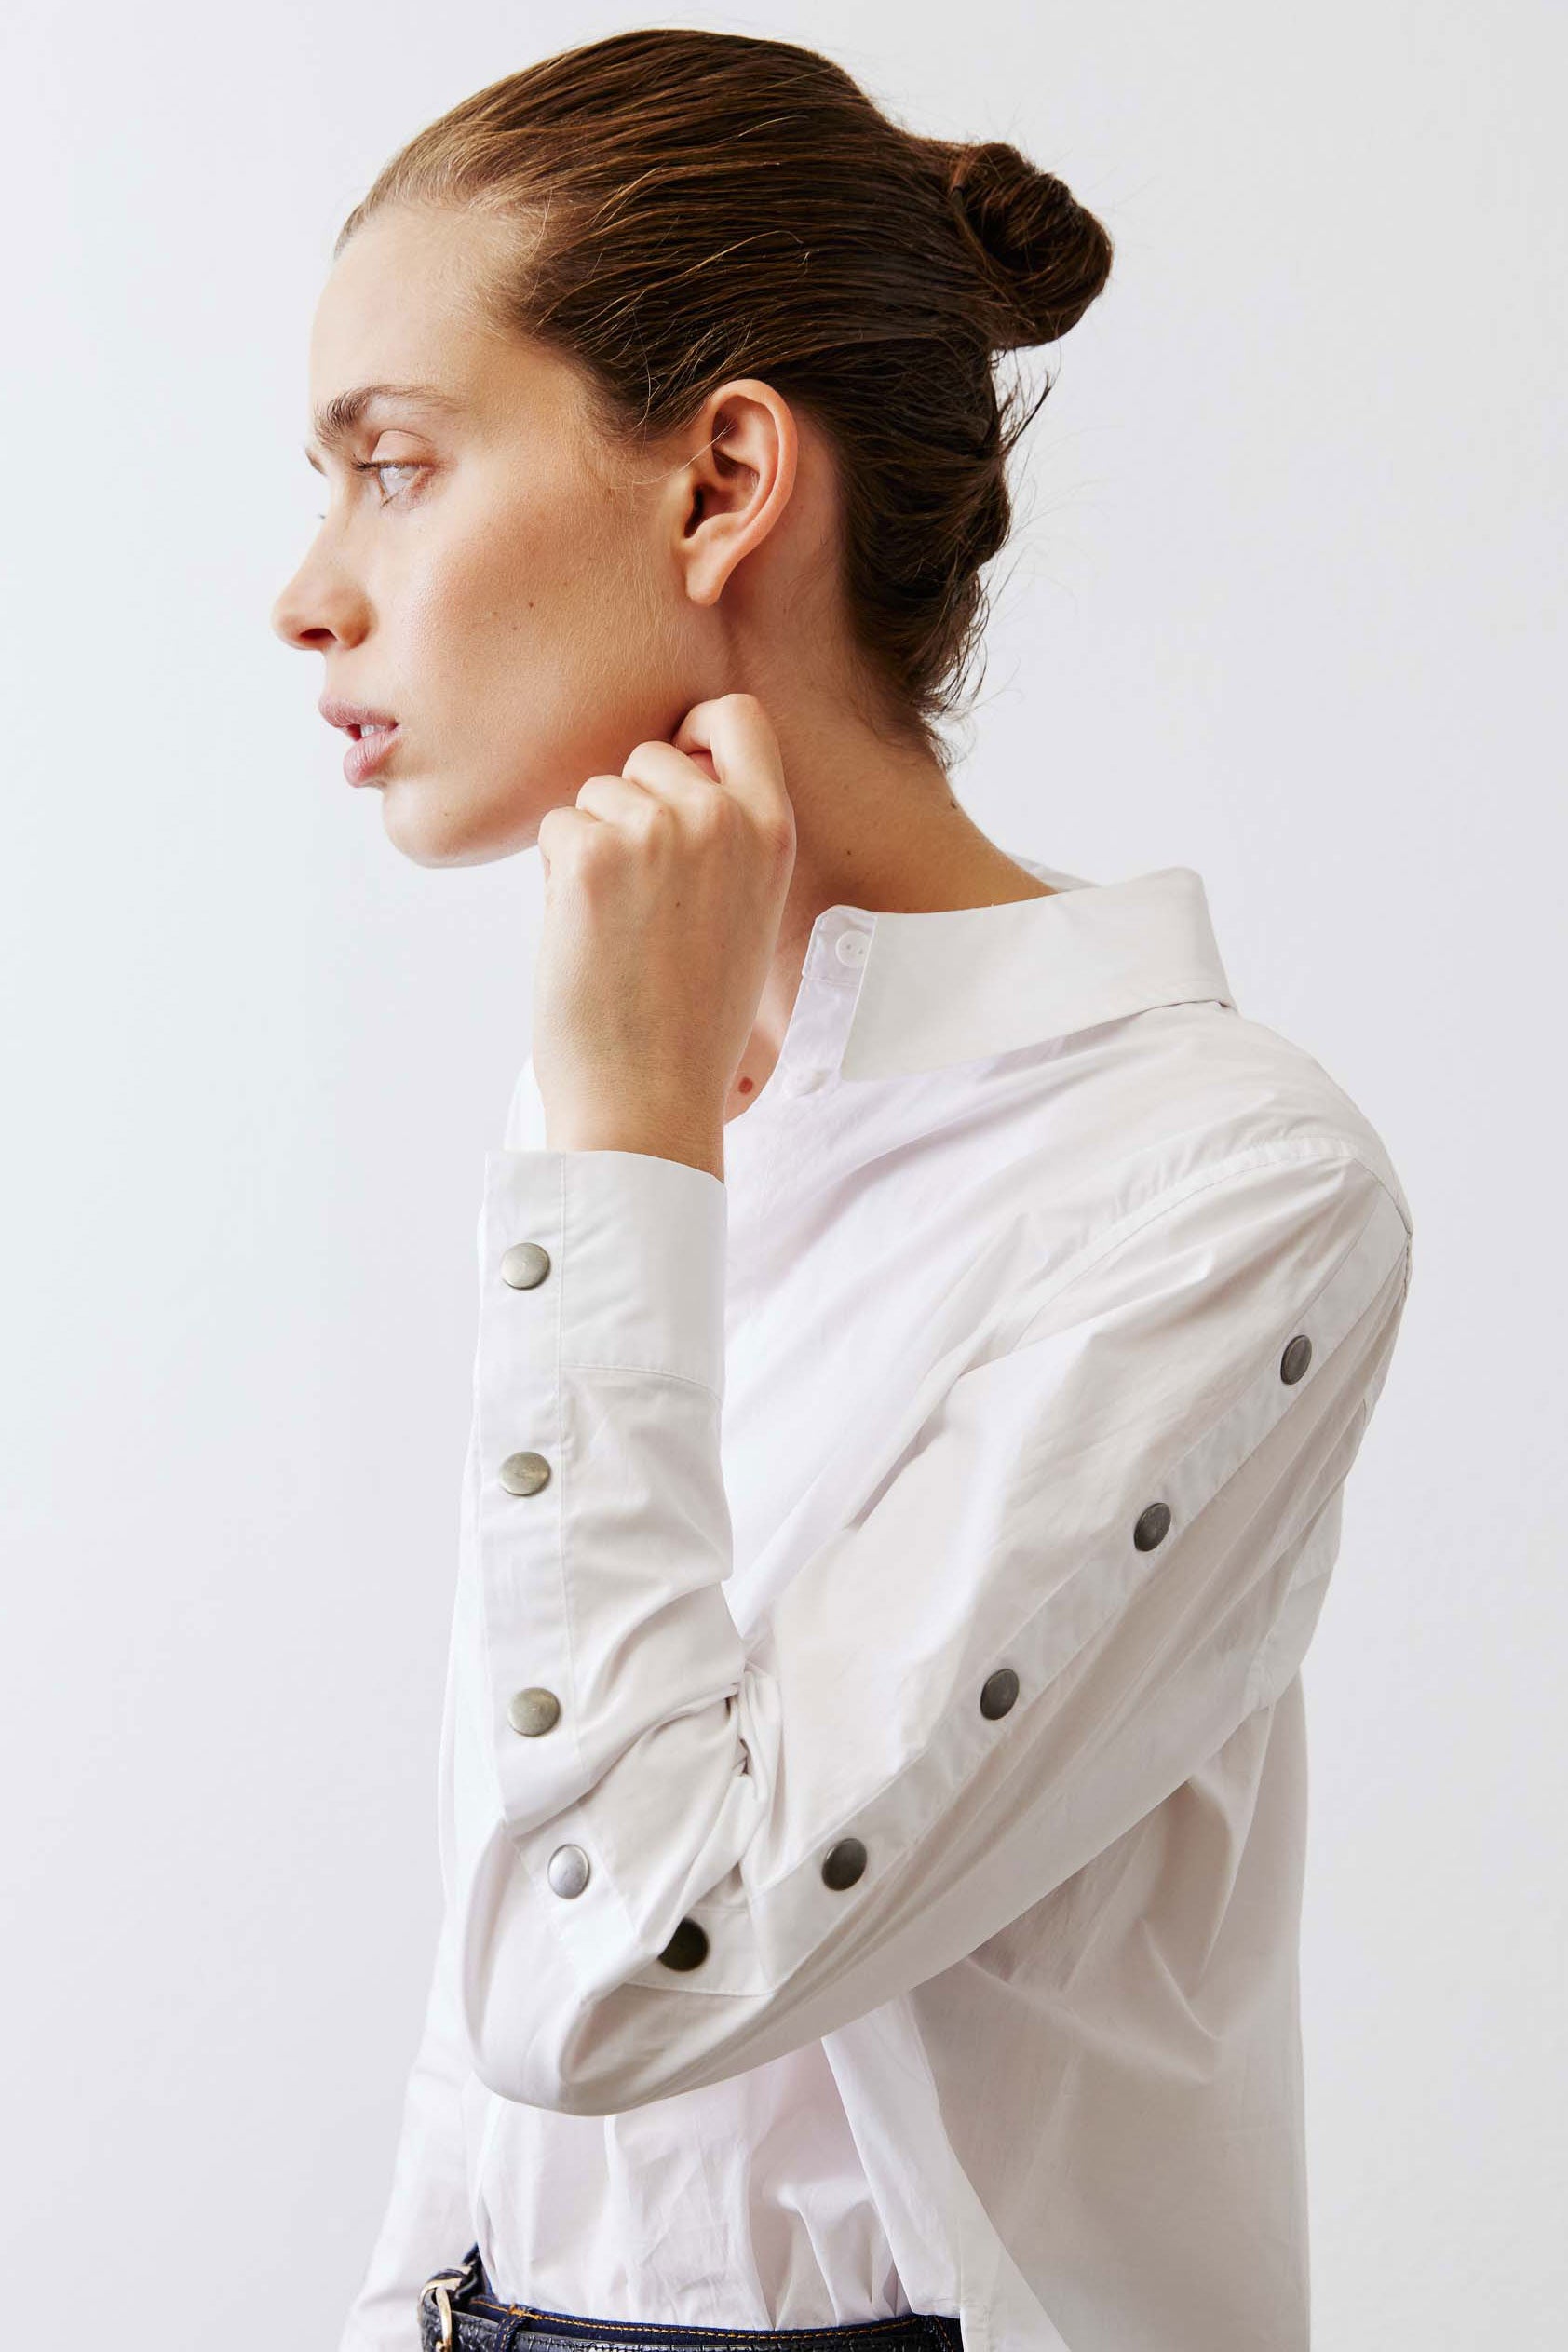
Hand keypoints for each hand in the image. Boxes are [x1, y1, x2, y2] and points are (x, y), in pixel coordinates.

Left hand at [531, 693, 796, 1179]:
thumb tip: (671, 776)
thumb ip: (726, 841)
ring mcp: (655, 832)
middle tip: (639, 900)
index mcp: (772, 832)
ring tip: (617, 929)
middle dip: (627, 810)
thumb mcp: (746, 915)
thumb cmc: (692, 1023)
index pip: (737, 716)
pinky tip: (587, 937)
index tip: (675, 762)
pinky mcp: (590, 856)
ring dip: (590, 849)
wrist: (651, 1099)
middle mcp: (720, 819)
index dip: (695, 728)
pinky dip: (556, 879)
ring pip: (595, 794)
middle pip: (648, 757)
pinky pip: (556, 829)